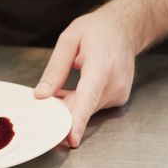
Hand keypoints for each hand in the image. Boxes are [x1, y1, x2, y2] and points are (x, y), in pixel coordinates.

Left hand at [34, 9, 135, 147]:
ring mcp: (119, 93)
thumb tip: (42, 95)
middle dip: (61, 111)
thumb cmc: (98, 30)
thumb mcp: (69, 39)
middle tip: (43, 104)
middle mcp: (115, 82)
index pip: (89, 97)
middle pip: (83, 108)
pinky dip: (79, 103)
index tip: (71, 138)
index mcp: (102, 64)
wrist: (125, 29)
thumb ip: (55, 68)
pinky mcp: (118, 99)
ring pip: (87, 109)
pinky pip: (92, 107)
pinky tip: (73, 91)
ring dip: (69, 105)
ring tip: (60, 89)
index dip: (78, 119)